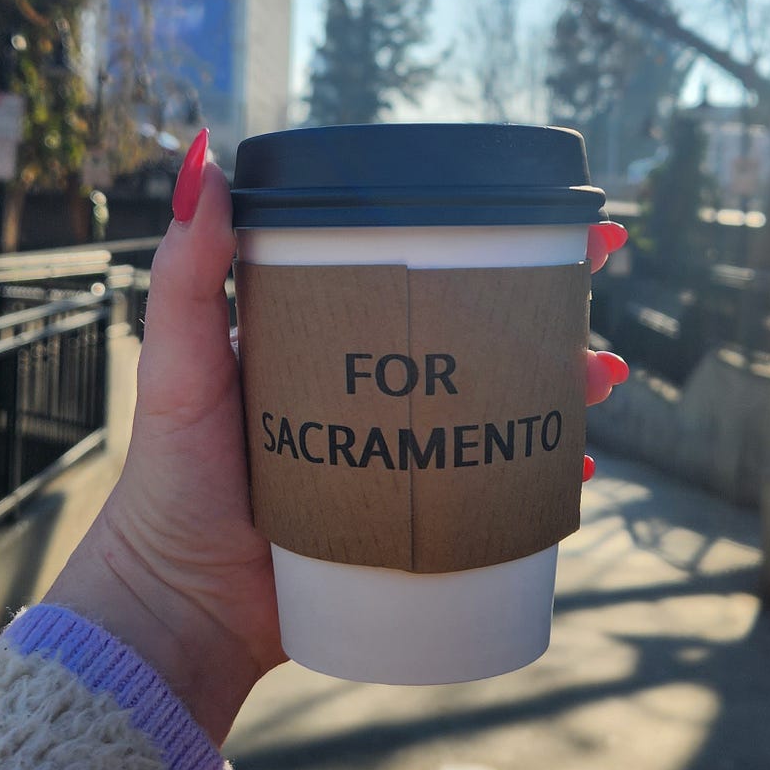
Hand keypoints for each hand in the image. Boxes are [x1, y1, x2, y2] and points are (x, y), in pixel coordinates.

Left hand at [47, 133, 628, 745]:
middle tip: (592, 295)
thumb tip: (205, 160)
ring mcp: (403, 453)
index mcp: (331, 335)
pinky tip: (579, 469)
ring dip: (561, 386)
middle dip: (548, 310)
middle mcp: (377, 386)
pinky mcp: (417, 522)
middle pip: (480, 332)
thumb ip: (187, 273)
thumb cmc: (172, 479)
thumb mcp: (180, 364)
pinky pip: (497, 493)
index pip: (419, 268)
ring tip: (597, 378)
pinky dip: (542, 479)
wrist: (180, 609)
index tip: (546, 215)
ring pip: (501, 406)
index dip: (486, 238)